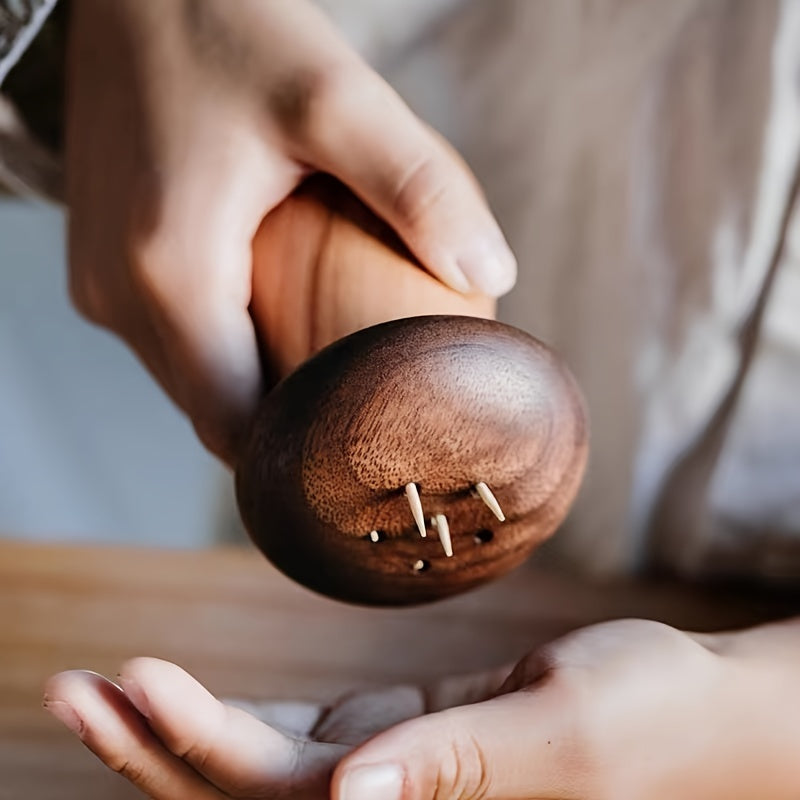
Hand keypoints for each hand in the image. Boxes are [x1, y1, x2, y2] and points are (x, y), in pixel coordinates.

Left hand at [44, 618, 795, 798]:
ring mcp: (385, 782)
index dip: (197, 746)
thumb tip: (347, 799)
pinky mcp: (394, 743)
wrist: (684, 702)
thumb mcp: (564, 734)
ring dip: (176, 733)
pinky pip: (294, 743)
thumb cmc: (649, 715)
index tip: (131, 680)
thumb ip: (458, 768)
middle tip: (69, 686)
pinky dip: (231, 719)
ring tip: (102, 683)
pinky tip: (182, 697)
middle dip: (152, 747)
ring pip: (255, 773)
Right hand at [66, 0, 513, 462]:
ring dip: (256, 385)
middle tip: (363, 413)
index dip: (298, 455)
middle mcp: (118, 293)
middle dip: (287, 424)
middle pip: (213, 410)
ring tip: (330, 368)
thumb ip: (418, 186)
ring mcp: (102, 279)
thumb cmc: (225, 23)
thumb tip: (490, 273)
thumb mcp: (335, 95)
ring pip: (191, 378)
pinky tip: (276, 317)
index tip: (361, 455)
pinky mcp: (104, 259)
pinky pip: (173, 337)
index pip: (234, 424)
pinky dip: (226, 347)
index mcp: (171, 274)